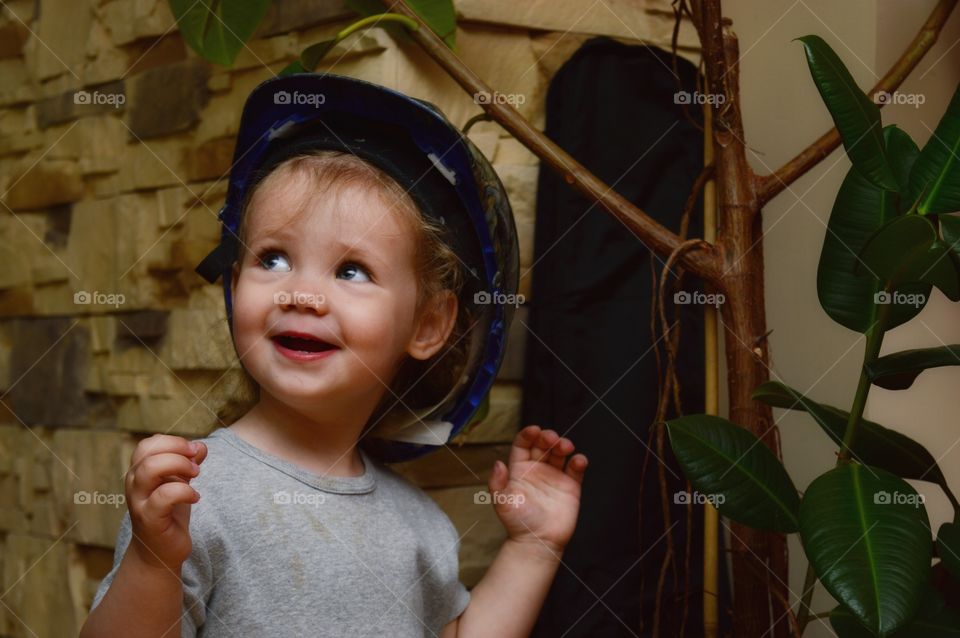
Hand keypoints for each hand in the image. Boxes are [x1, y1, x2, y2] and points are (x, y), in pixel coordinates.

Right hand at [124, 434, 206, 570]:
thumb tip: (201, 446)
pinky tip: (195, 497)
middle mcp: (134, 484)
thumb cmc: (169, 514)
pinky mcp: (149, 519)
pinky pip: (163, 496)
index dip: (173, 442)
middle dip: (178, 452)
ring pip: (150, 470)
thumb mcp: (180, 483)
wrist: (160, 553)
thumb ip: (188, 463)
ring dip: (179, 466)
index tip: (194, 451)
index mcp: (139, 472)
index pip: (148, 444)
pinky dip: (184, 492)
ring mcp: (139, 502)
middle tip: (196, 466)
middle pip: (148, 453)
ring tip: (195, 476)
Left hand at [487, 425, 586, 555]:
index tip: (534, 430)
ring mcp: (555, 476)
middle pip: (543, 445)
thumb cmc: (518, 523)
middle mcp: (538, 469)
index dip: (528, 434)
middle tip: (552, 438)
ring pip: (560, 453)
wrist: (538, 542)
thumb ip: (497, 483)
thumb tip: (497, 463)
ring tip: (565, 447)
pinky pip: (576, 469)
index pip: (523, 445)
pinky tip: (578, 460)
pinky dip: (579, 462)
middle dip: (548, 437)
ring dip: (563, 445)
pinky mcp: (570, 486)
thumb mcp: (502, 502)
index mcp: (520, 470)